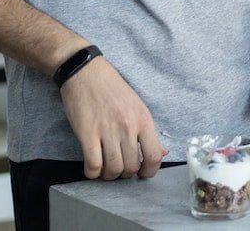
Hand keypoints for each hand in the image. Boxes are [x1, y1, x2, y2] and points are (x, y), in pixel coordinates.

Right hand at [60, 57, 167, 179]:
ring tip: (106, 168)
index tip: (142, 173)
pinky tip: (92, 167)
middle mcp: (128, 127)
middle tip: (119, 167)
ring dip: (109, 175)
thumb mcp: (137, 106)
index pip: (154, 155)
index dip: (150, 171)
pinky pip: (93, 166)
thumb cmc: (113, 89)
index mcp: (143, 120)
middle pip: (131, 166)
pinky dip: (93, 173)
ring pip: (113, 169)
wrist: (86, 73)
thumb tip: (163, 152)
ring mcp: (107, 131)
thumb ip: (148, 131)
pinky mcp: (87, 134)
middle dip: (125, 174)